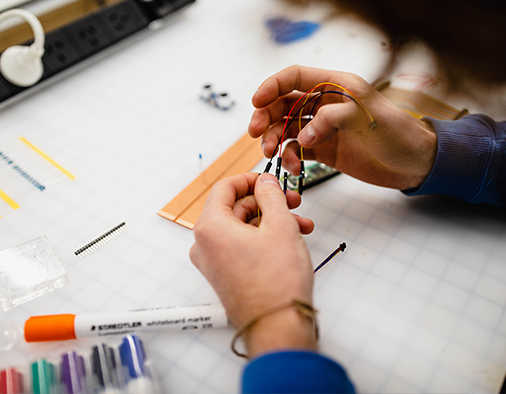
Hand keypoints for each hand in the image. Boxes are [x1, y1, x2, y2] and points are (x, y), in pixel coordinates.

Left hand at [190, 173, 315, 356]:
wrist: (277, 326)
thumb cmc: (276, 283)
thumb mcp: (280, 226)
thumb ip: (271, 196)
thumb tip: (265, 182)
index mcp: (210, 227)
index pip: (225, 188)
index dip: (250, 179)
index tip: (269, 179)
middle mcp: (205, 244)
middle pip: (235, 208)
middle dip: (267, 203)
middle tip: (293, 202)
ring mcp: (213, 262)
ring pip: (243, 228)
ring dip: (272, 222)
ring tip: (301, 225)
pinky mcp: (225, 275)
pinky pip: (242, 246)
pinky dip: (264, 239)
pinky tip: (291, 240)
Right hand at [248, 65, 436, 189]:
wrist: (414, 163)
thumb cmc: (398, 134)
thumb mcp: (367, 118)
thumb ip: (331, 119)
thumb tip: (303, 136)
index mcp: (335, 85)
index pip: (294, 77)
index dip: (272, 86)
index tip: (256, 102)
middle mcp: (325, 104)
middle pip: (282, 103)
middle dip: (265, 116)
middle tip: (255, 134)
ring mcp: (322, 128)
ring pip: (286, 128)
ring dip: (273, 139)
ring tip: (271, 153)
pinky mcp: (324, 150)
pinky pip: (297, 150)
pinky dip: (290, 158)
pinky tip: (294, 167)